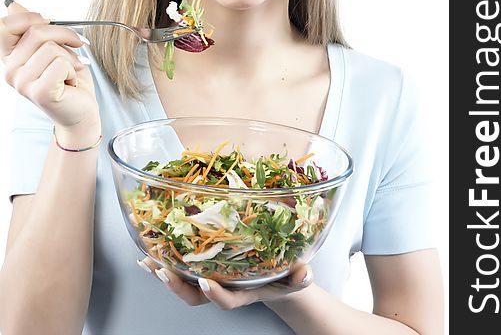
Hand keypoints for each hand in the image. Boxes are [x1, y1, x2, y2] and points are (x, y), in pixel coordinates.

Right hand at [0, 0, 99, 129]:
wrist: (81, 109)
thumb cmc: (68, 78)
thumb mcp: (52, 47)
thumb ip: (33, 28)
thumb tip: (12, 4)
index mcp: (9, 57)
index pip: (4, 26)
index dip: (29, 17)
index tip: (50, 20)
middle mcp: (10, 70)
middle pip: (36, 32)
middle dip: (65, 34)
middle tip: (78, 45)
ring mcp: (22, 83)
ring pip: (51, 48)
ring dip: (71, 56)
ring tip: (71, 69)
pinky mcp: (40, 92)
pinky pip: (60, 64)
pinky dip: (73, 69)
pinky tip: (71, 80)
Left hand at [137, 256, 312, 309]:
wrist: (275, 275)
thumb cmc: (284, 275)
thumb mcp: (296, 276)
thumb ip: (299, 276)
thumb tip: (304, 273)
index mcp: (243, 292)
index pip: (227, 300)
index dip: (216, 294)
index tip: (206, 282)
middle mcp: (223, 287)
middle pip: (194, 295)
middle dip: (177, 285)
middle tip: (163, 271)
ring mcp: (211, 278)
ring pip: (183, 282)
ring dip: (164, 272)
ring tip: (148, 259)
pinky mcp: (204, 265)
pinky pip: (181, 266)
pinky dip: (165, 259)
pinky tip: (151, 248)